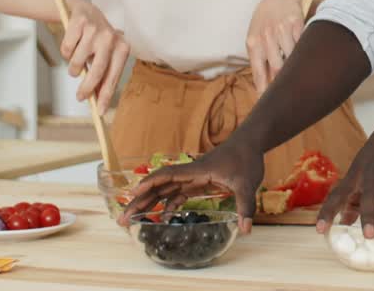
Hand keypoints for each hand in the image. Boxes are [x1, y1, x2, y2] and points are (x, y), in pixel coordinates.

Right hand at [59, 0, 129, 113]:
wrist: (84, 11)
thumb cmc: (96, 39)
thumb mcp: (104, 55)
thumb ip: (103, 75)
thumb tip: (98, 101)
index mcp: (122, 48)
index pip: (114, 76)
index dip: (106, 95)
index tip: (100, 111)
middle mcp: (111, 38)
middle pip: (97, 71)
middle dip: (87, 88)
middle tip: (80, 97)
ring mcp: (95, 29)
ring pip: (77, 62)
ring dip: (73, 67)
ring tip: (75, 61)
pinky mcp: (79, 23)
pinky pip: (66, 49)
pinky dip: (65, 52)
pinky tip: (71, 44)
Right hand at [118, 140, 264, 233]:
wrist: (250, 144)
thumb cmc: (247, 159)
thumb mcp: (248, 184)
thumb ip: (245, 206)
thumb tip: (246, 230)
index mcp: (197, 170)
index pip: (167, 175)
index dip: (149, 183)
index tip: (132, 193)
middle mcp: (190, 173)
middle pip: (160, 186)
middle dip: (140, 201)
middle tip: (123, 218)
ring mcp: (193, 178)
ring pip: (165, 191)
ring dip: (149, 204)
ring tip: (132, 219)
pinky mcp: (199, 182)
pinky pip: (178, 194)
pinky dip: (169, 205)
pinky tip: (164, 217)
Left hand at [245, 0, 307, 93]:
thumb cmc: (264, 24)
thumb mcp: (256, 40)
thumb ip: (259, 62)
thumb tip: (263, 90)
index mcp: (253, 42)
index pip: (259, 73)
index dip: (264, 91)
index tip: (269, 104)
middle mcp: (266, 35)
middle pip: (277, 69)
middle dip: (282, 83)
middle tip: (287, 94)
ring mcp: (281, 29)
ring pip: (291, 58)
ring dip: (294, 69)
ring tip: (297, 76)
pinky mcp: (296, 23)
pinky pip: (301, 46)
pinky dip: (302, 54)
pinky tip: (303, 57)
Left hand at [316, 114, 373, 239]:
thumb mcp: (363, 168)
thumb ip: (355, 195)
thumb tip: (345, 221)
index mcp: (356, 173)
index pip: (338, 194)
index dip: (328, 212)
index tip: (320, 230)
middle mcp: (371, 171)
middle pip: (367, 195)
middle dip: (368, 215)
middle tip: (369, 236)